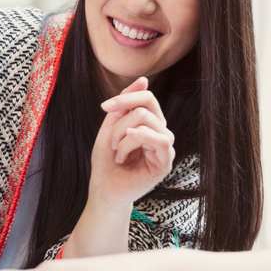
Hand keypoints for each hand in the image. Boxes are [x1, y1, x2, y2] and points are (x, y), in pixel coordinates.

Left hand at [62, 77, 175, 256]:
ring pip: (146, 120)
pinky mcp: (166, 163)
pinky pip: (160, 140)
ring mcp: (165, 147)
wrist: (104, 191)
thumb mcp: (110, 127)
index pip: (147, 97)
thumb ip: (124, 105)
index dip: (125, 97)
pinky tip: (125, 152)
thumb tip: (143, 79)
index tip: (105, 106)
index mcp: (150, 123)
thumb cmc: (106, 162)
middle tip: (111, 141)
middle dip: (121, 118)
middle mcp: (161, 132)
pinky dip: (138, 140)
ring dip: (123, 135)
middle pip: (147, 105)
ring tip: (118, 153)